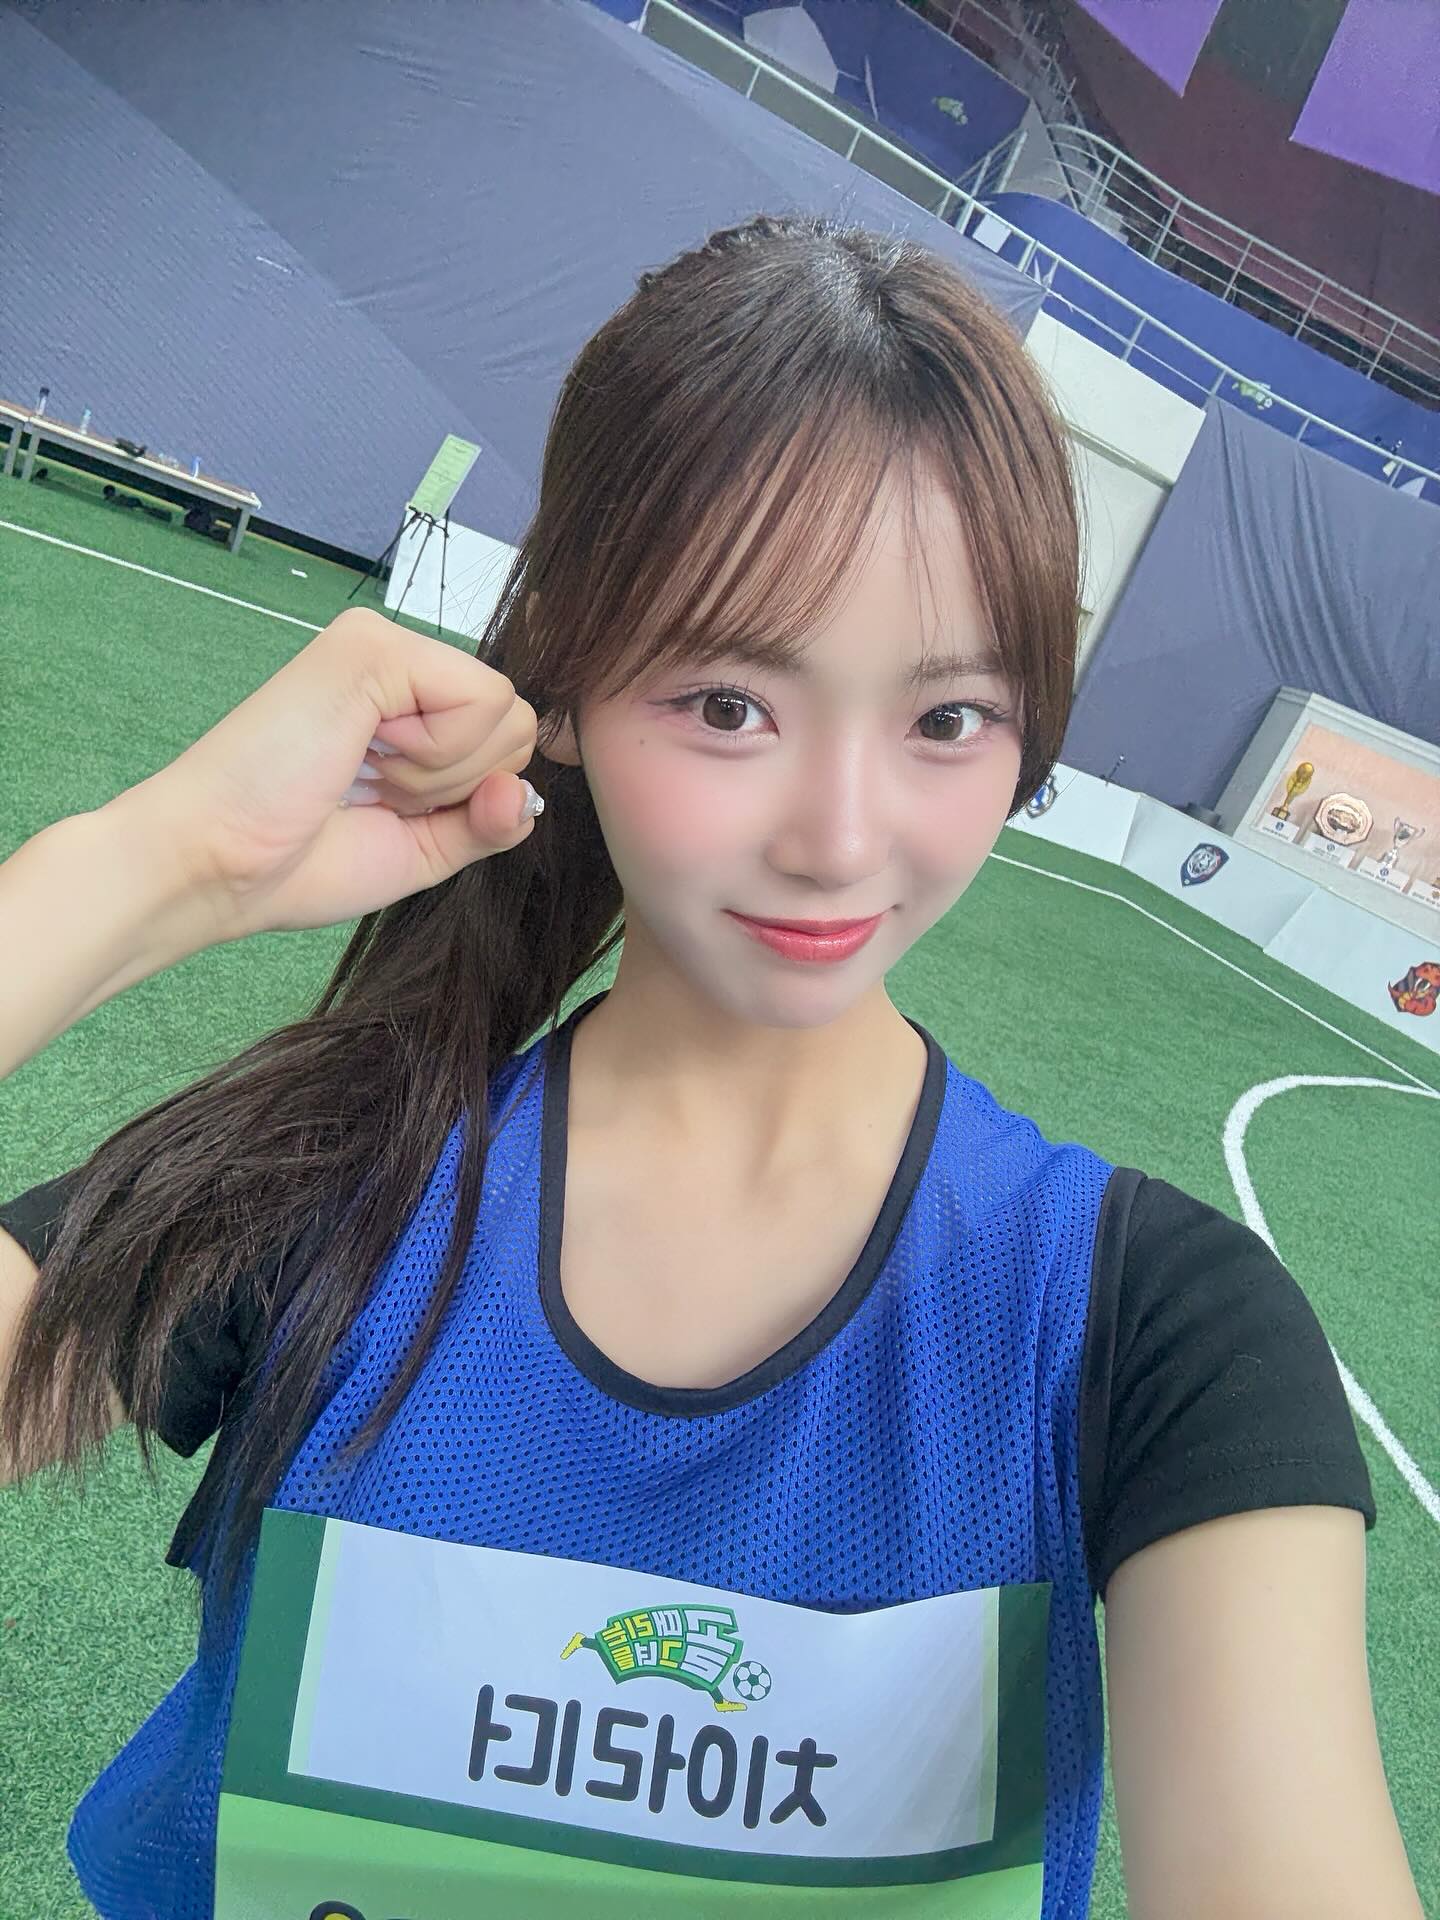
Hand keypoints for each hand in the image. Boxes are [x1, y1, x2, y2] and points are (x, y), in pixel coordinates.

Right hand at [108, 607, 543, 940]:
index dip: (472, 796)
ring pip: (507, 711)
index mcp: (409, 706)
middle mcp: (401, 664)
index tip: (392, 810)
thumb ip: (485, 822)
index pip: (507, 740)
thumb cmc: (297, 861)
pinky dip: (435, 757)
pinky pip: (479, 701)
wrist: (218, 865)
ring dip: (443, 774)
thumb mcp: (421, 849)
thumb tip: (527, 790)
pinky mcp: (374, 646)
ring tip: (363, 776)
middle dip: (462, 785)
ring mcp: (385, 646)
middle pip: (518, 722)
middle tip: (376, 793)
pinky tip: (364, 757)